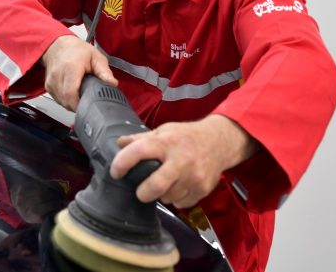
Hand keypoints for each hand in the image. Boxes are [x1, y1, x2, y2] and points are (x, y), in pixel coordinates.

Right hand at [41, 35, 116, 109]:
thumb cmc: (76, 50)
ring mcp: (51, 81)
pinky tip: (72, 93)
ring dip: (72, 103)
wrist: (57, 45)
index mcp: (70, 68)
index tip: (89, 105)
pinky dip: (65, 100)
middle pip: (66, 101)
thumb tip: (112, 84)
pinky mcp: (48, 86)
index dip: (80, 104)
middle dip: (78, 105)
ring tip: (80, 94)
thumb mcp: (95, 57)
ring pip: (62, 102)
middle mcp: (58, 75)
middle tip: (88, 99)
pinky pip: (58, 100)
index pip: (71, 94)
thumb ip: (104, 71)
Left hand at [110, 115, 259, 208]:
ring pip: (168, 197)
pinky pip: (181, 203)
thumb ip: (141, 139)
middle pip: (157, 185)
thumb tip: (119, 144)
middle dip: (143, 193)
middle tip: (139, 191)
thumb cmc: (186, 136)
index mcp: (167, 142)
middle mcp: (181, 159)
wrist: (219, 142)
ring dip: (161, 194)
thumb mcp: (164, 131)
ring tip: (164, 183)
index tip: (115, 172)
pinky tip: (177, 186)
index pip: (139, 151)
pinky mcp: (203, 189)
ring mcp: (194, 176)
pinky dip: (175, 198)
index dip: (123, 162)